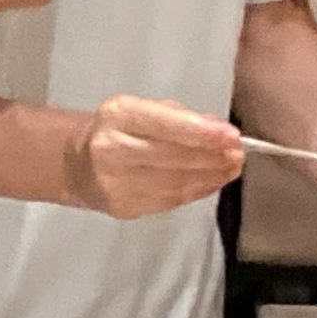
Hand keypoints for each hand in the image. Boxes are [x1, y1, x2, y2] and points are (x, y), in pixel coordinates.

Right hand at [63, 97, 244, 218]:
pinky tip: (211, 182)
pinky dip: (196, 191)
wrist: (78, 163)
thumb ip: (178, 116)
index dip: (200, 132)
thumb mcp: (141, 110)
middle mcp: (111, 148)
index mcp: (117, 115)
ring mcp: (115, 182)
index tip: (231, 136)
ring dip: (209, 176)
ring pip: (174, 182)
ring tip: (230, 168)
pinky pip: (169, 200)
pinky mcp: (122, 207)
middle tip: (238, 154)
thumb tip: (216, 128)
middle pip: (172, 156)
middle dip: (211, 156)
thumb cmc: (118, 130)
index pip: (163, 123)